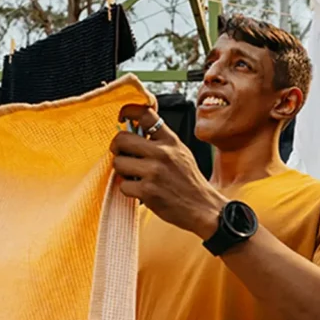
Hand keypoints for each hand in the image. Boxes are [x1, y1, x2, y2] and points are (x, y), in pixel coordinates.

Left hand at [110, 104, 226, 238]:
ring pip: (119, 163)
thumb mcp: (181, 152)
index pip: (145, 114)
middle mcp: (162, 153)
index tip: (122, 118)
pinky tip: (141, 190)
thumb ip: (161, 140)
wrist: (202, 207)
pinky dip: (129, 189)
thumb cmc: (189, 182)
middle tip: (121, 154)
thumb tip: (136, 129)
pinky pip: (123, 185)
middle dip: (116, 148)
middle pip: (122, 139)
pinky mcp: (148, 191)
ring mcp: (154, 172)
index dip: (128, 111)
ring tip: (134, 175)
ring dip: (122, 171)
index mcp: (170, 140)